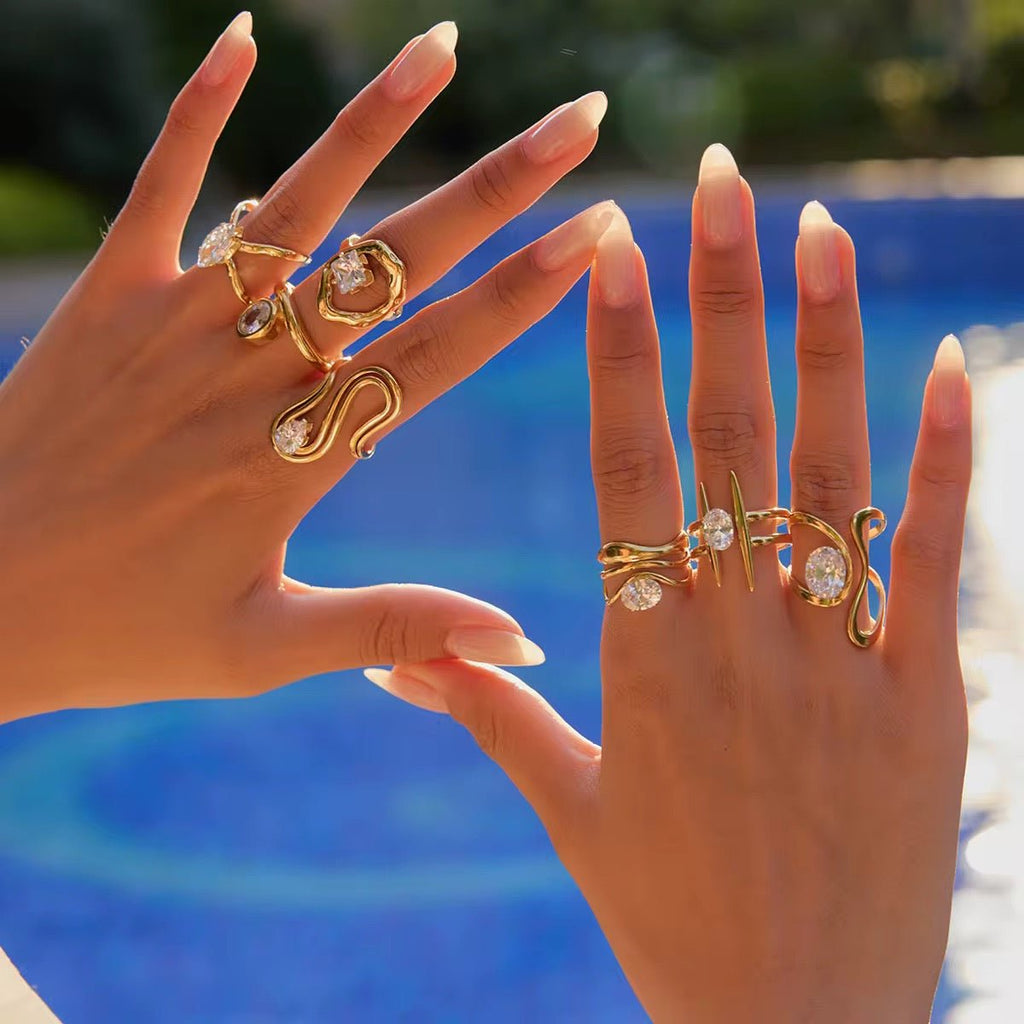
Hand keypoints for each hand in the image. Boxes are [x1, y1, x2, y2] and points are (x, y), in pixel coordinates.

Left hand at [0, 14, 612, 721]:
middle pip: (398, 260)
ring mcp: (178, 321)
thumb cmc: (120, 635)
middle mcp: (252, 369)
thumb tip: (520, 647)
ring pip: (297, 201)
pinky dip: (200, 107)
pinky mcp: (107, 294)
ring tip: (445, 44)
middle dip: (498, 186)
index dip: (525, 291)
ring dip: (377, 119)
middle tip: (582, 119)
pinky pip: (161, 183)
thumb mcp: (265, 652)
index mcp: (300, 454)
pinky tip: (242, 31)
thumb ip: (395, 627)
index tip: (597, 231)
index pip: (440, 352)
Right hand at [365, 148, 971, 1019]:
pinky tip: (947, 360)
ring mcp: (836, 663)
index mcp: (641, 660)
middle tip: (718, 188)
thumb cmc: (668, 912)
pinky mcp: (924, 698)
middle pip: (724, 440)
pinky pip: (936, 555)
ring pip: (829, 472)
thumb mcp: (568, 808)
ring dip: (825, 345)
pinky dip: (946, 454)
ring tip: (820, 231)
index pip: (625, 472)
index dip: (621, 357)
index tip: (617, 257)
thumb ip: (488, 713)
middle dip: (719, 303)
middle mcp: (736, 640)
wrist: (795, 1022)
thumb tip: (391, 663)